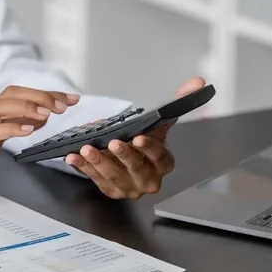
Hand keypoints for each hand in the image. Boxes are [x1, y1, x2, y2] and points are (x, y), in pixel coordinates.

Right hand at [0, 85, 78, 203]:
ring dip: (29, 106)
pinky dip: (13, 127)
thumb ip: (14, 126)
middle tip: (65, 103)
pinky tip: (28, 130)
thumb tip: (38, 118)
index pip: (22, 94)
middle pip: (15, 93)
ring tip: (50, 112)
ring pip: (5, 105)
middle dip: (42, 95)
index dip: (47, 94)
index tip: (70, 98)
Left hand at [64, 77, 205, 199]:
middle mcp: (148, 179)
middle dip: (124, 155)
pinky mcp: (110, 190)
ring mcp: (129, 187)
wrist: (127, 158)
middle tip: (113, 142)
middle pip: (136, 168)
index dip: (150, 148)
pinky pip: (95, 179)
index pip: (160, 157)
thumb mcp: (158, 124)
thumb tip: (198, 82)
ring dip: (99, 161)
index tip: (139, 137)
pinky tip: (73, 157)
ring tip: (87, 148)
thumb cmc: (144, 141)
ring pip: (114, 175)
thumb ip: (177, 103)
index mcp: (163, 163)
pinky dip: (83, 167)